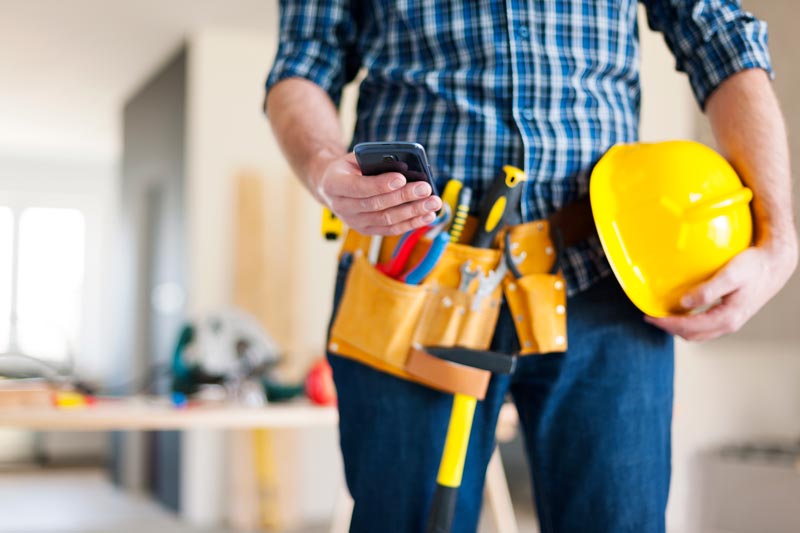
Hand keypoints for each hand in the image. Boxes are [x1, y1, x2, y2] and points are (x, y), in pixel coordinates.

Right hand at [311, 152, 441, 235]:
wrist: (332, 186)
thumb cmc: (350, 167)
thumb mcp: (356, 157)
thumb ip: (375, 161)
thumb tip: (405, 167)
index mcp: (334, 184)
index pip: (360, 187)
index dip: (381, 184)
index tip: (402, 178)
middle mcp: (341, 207)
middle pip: (377, 205)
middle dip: (404, 197)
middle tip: (425, 188)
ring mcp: (354, 222)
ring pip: (387, 220)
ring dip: (413, 212)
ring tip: (433, 203)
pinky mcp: (367, 230)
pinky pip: (392, 229)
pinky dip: (412, 223)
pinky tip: (428, 216)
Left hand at [645, 242, 797, 340]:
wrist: (773, 265)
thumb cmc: (753, 266)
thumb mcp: (731, 274)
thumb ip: (708, 289)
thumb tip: (684, 302)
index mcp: (727, 317)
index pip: (689, 327)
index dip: (666, 324)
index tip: (649, 316)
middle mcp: (728, 324)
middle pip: (691, 335)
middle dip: (669, 328)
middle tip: (650, 316)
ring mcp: (729, 322)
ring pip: (697, 333)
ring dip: (678, 327)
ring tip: (661, 315)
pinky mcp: (729, 316)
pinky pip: (704, 326)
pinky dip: (688, 322)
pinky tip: (680, 310)